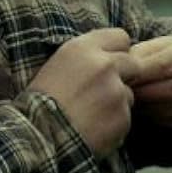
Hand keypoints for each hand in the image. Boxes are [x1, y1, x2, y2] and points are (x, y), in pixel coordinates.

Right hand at [28, 28, 141, 158]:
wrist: (38, 135)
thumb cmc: (40, 101)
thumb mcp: (56, 65)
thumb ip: (84, 57)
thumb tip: (105, 56)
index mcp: (82, 48)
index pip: (120, 37)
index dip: (116, 50)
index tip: (109, 61)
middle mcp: (103, 65)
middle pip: (133, 63)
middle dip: (124, 75)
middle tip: (103, 90)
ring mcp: (116, 91)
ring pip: (129, 93)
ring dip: (117, 102)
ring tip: (92, 113)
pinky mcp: (123, 116)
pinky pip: (126, 117)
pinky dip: (114, 123)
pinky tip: (94, 127)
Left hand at [130, 29, 171, 134]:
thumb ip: (148, 52)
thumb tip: (123, 67)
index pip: (167, 63)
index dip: (140, 72)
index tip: (119, 74)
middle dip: (143, 91)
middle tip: (121, 91)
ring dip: (149, 107)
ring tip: (131, 99)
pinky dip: (160, 117)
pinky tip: (149, 109)